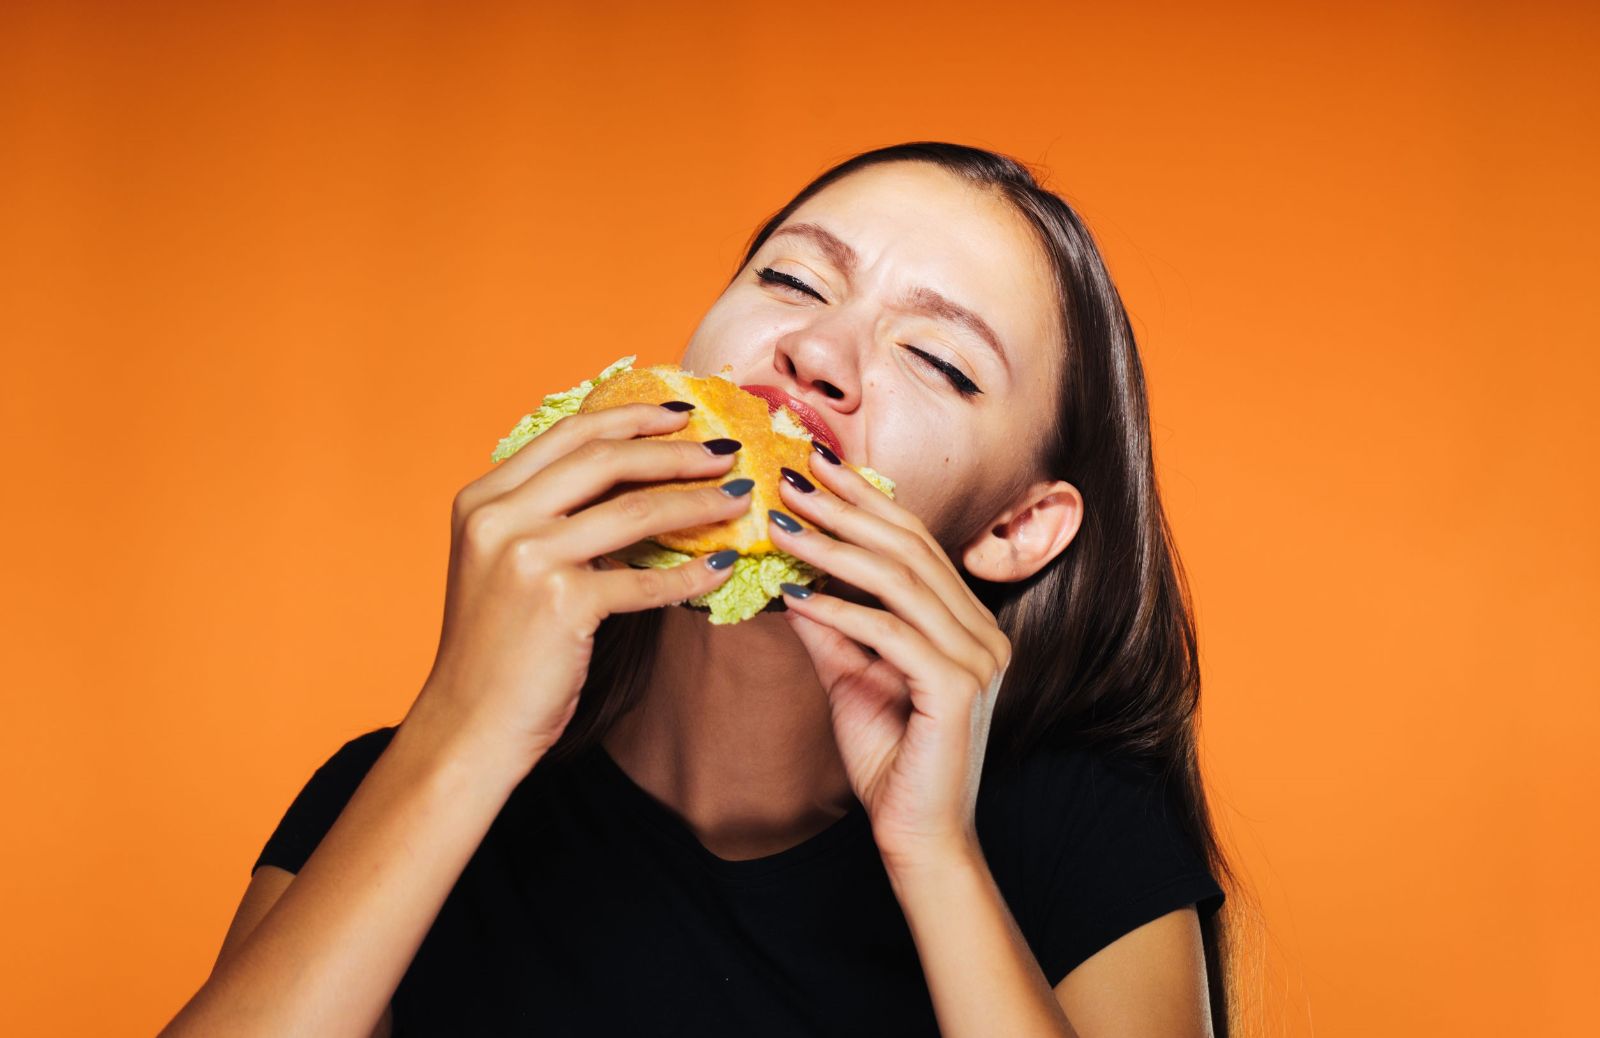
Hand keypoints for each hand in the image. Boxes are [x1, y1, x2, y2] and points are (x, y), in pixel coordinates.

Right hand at [408, 402, 754, 773]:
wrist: (468, 725)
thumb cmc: (496, 649)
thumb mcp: (503, 564)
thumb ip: (549, 517)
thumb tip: (633, 480)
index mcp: (482, 498)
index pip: (569, 434)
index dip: (631, 416)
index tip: (680, 414)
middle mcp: (498, 519)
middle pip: (604, 458)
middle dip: (674, 450)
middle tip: (723, 451)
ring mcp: (527, 559)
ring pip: (634, 511)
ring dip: (696, 502)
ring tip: (735, 499)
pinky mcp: (561, 605)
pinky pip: (645, 580)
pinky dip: (690, 575)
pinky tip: (720, 569)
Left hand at [766, 450, 1011, 872]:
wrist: (919, 836)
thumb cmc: (890, 760)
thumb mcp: (849, 677)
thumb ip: (831, 626)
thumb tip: (790, 574)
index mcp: (965, 623)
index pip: (915, 545)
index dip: (866, 502)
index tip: (817, 469)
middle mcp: (982, 632)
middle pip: (911, 550)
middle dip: (849, 508)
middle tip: (795, 477)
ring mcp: (979, 658)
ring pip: (903, 582)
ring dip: (837, 548)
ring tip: (787, 525)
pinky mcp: (959, 688)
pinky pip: (893, 634)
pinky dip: (842, 610)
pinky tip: (797, 595)